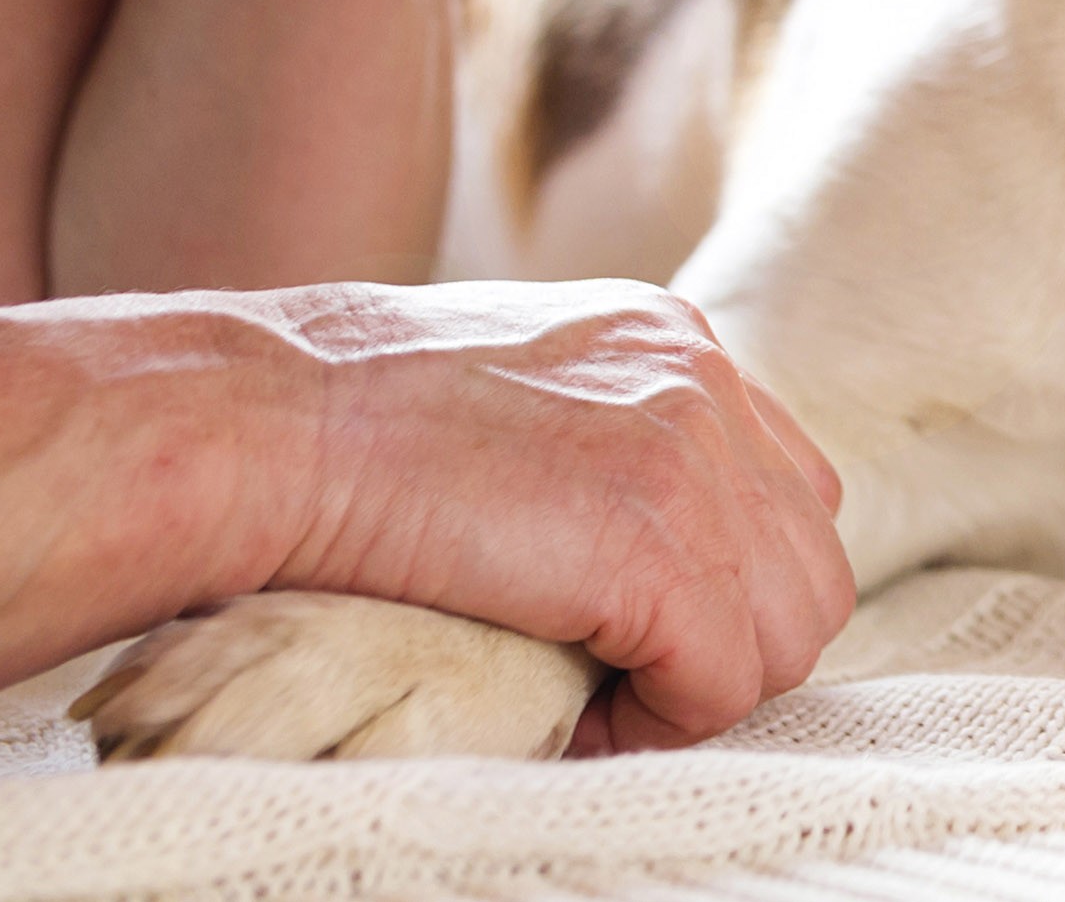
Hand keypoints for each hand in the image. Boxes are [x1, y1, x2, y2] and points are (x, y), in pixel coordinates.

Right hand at [232, 281, 853, 746]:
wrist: (256, 427)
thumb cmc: (333, 430)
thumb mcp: (507, 398)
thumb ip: (595, 443)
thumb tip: (633, 556)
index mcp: (666, 338)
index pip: (784, 487)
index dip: (725, 583)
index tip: (632, 630)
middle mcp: (700, 378)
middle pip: (808, 563)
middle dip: (732, 646)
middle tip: (624, 685)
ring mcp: (688, 454)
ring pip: (789, 631)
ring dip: (701, 691)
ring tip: (597, 703)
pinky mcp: (654, 544)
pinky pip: (723, 682)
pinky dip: (661, 725)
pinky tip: (580, 717)